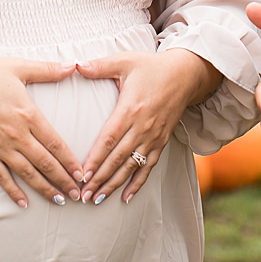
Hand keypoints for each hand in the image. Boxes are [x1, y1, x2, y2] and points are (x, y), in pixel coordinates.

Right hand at [0, 57, 85, 207]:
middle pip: (46, 163)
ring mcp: (0, 146)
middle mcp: (17, 134)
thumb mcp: (18, 67)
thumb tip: (72, 66)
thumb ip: (46, 70)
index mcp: (28, 114)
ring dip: (45, 189)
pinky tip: (23, 203)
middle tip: (78, 194)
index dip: (70, 160)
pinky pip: (1, 177)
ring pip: (28, 173)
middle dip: (64, 180)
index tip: (82, 173)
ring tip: (60, 200)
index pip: (55, 143)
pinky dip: (13, 191)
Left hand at [76, 50, 217, 204]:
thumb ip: (99, 65)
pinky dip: (137, 183)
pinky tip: (126, 197)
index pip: (110, 139)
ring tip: (97, 200)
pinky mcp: (162, 142)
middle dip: (100, 179)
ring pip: (131, 167)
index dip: (96, 158)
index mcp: (130, 109)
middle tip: (83, 195)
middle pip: (118, 159)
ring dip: (114, 185)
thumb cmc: (152, 66)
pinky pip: (148, 167)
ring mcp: (154, 137)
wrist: (186, 74)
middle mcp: (142, 127)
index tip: (83, 175)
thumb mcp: (125, 61)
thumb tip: (74, 65)